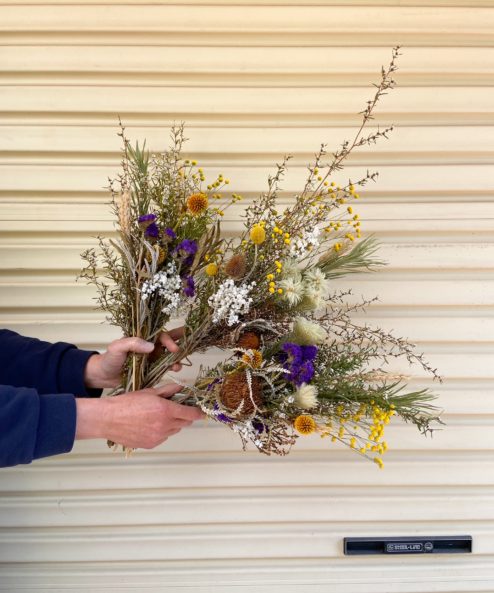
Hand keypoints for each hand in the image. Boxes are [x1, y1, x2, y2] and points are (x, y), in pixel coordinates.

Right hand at [75, 383, 203, 448]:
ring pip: (173, 430)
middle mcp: (164, 425)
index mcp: (166, 410)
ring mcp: (158, 437)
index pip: (191, 414)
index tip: (201, 411)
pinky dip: (161, 431)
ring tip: (157, 416)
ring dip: (171, 423)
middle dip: (183, 416)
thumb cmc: (127, 403)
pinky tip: (149, 424)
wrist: (108, 419)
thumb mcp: (150, 392)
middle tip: (175, 409)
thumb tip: (181, 388)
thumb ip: (168, 390)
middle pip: (184, 423)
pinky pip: (163, 437)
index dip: (198, 412)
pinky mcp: (151, 444)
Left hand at [84, 327, 183, 388]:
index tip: (173, 348)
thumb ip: (132, 343)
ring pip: (169, 355)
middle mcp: (149, 346)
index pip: (160, 335)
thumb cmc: (108, 359)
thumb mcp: (117, 347)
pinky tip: (174, 370)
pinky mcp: (151, 369)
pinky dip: (171, 368)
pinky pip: (164, 367)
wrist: (103, 376)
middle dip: (179, 342)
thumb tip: (151, 347)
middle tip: (187, 346)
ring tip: (178, 366)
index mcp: (142, 337)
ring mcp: (151, 358)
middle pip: (168, 341)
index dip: (169, 340)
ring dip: (176, 359)